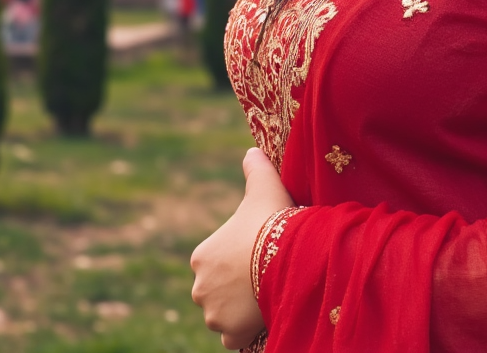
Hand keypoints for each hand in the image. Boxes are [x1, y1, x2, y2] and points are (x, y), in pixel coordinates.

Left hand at [191, 147, 293, 349]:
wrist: (286, 255)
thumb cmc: (272, 219)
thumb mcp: (264, 186)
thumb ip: (255, 168)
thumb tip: (251, 152)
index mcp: (202, 254)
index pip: (216, 260)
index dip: (239, 257)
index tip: (260, 252)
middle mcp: (200, 286)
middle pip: (218, 289)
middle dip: (236, 286)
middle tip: (264, 274)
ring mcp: (213, 312)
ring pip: (225, 313)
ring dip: (240, 308)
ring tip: (267, 293)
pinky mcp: (229, 332)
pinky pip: (234, 336)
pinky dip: (245, 330)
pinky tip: (262, 314)